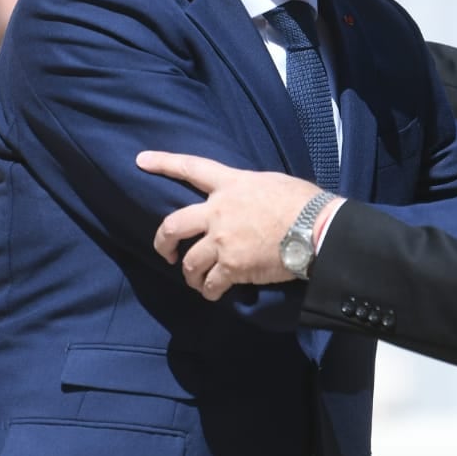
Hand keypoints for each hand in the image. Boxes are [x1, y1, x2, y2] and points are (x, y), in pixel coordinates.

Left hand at [138, 151, 330, 299]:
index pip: (192, 168)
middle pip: (173, 225)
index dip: (164, 163)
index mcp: (231, 184)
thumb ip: (251, 190)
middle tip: (167, 252)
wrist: (315, 229)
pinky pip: (210, 284)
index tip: (141, 161)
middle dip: (164, 241)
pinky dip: (209, 292)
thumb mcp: (273, 183)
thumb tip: (249, 199)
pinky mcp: (231, 266)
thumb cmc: (303, 202)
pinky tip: (214, 294)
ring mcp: (222, 240)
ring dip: (190, 275)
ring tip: (197, 282)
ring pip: (189, 261)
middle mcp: (219, 211)